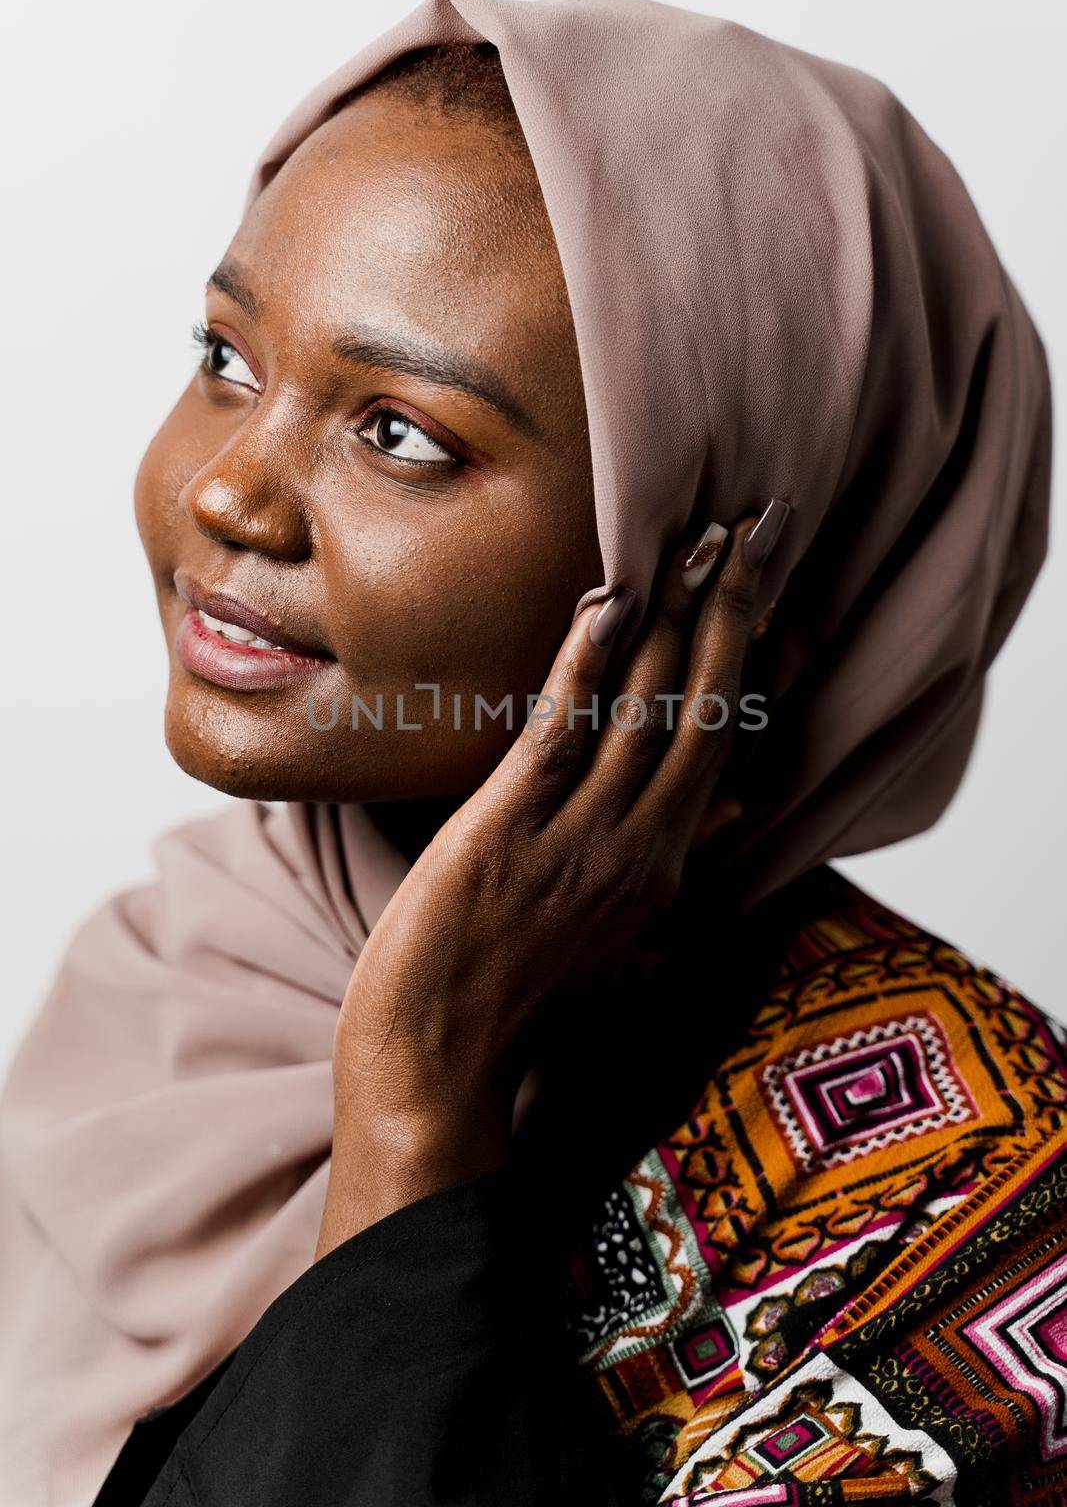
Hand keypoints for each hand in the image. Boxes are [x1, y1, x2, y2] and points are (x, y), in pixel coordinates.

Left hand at [317, 515, 766, 1255]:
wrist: (438, 1072)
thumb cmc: (510, 1003)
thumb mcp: (607, 932)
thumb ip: (663, 865)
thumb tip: (723, 818)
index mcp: (661, 864)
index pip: (722, 740)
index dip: (746, 657)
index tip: (761, 585)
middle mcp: (640, 844)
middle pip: (707, 709)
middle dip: (737, 611)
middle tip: (761, 524)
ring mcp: (582, 836)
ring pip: (652, 709)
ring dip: (681, 616)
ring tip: (706, 535)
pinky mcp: (512, 829)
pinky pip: (565, 731)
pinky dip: (591, 662)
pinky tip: (610, 599)